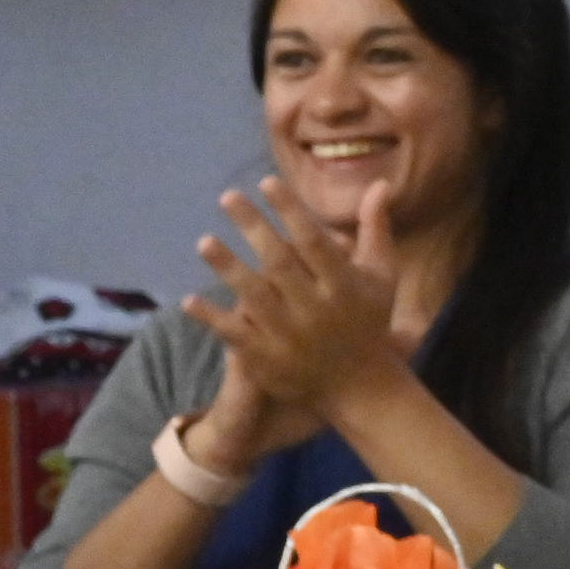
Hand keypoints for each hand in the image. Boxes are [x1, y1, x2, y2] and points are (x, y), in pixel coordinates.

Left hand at [189, 175, 407, 442]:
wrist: (360, 386)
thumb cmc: (369, 321)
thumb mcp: (381, 276)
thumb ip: (375, 230)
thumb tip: (378, 183)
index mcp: (344, 283)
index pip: (313, 240)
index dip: (290, 210)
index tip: (266, 182)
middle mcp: (315, 307)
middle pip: (280, 262)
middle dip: (254, 227)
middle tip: (227, 196)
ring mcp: (289, 334)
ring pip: (254, 296)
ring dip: (228, 268)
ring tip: (203, 241)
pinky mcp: (267, 359)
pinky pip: (235, 335)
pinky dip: (213, 318)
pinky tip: (188, 300)